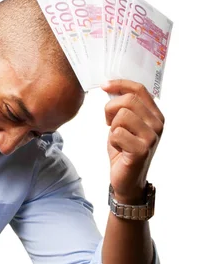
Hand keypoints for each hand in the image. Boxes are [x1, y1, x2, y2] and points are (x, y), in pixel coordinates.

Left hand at [101, 80, 164, 203]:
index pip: (140, 90)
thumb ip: (124, 107)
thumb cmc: (124, 149)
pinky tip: (119, 149)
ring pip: (122, 116)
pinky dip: (113, 141)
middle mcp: (158, 124)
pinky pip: (117, 134)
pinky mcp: (142, 150)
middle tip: (108, 122)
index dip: (120, 84)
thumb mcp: (124, 124)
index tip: (104, 85)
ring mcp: (152, 137)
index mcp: (155, 115)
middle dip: (110, 109)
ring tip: (118, 138)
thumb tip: (111, 86)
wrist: (127, 179)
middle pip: (128, 100)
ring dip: (113, 128)